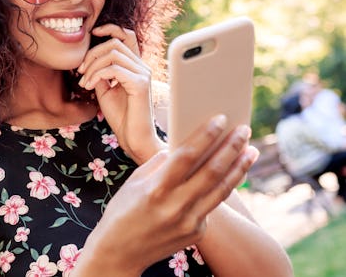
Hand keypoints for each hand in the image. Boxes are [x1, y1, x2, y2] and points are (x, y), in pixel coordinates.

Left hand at [76, 24, 159, 161]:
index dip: (110, 29)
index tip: (92, 34)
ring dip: (92, 66)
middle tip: (80, 71)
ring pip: (113, 54)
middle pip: (114, 43)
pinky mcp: (140, 84)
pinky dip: (97, 75)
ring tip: (84, 82)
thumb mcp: (105, 89)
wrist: (133, 138)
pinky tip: (89, 87)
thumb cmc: (120, 116)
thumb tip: (89, 61)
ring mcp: (143, 74)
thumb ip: (100, 72)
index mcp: (135, 65)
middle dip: (92, 54)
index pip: (127, 35)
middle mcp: (142, 66)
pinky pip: (114, 69)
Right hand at [77, 115, 258, 274]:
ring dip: (239, 167)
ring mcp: (189, 222)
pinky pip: (211, 205)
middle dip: (231, 147)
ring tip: (251, 151)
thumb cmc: (123, 210)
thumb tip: (181, 147)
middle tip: (244, 130)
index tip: (220, 119)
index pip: (187, 156)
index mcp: (156, 188)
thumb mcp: (134, 182)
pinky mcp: (197, 232)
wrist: (120, 252)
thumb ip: (159, 163)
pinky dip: (221, 188)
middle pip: (212, 171)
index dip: (206, 135)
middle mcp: (175, 206)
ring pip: (221, 190)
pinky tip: (231, 174)